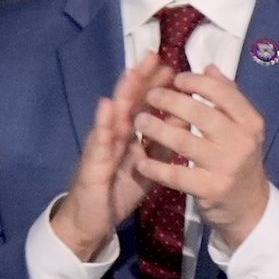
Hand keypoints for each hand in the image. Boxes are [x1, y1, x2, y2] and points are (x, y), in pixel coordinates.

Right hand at [46, 55, 163, 259]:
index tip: (172, 66)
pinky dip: (102, 122)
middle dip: (140, 80)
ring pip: (112, 116)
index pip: (143, 105)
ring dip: (122, 93)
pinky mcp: (91, 164)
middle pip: (128, 103)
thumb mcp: (150, 168)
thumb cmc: (118, 192)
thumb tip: (187, 122)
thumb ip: (164, 146)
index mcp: (128, 136)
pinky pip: (98, 142)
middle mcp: (113, 136)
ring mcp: (100, 147)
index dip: (156, 86)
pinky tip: (107, 106)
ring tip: (132, 72)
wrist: (91, 222)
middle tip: (154, 56)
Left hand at [130, 63, 270, 244]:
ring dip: (156, 128)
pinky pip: (175, 174)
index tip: (175, 78)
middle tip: (150, 96)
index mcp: (250, 122)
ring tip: (138, 121)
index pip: (222, 92)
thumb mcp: (241, 128)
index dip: (196, 82)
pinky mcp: (209, 188)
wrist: (249, 206)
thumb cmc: (238, 159)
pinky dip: (154, 166)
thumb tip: (209, 67)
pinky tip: (139, 160)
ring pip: (184, 141)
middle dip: (170, 101)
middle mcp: (241, 141)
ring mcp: (225, 165)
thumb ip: (227, 97)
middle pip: (200, 113)